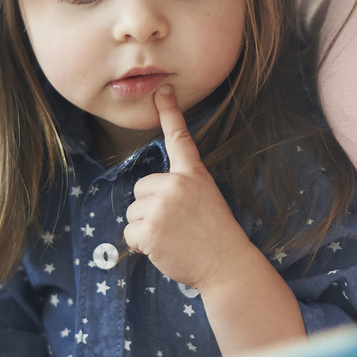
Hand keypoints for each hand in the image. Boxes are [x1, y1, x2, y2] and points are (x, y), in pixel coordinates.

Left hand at [124, 86, 260, 290]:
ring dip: (146, 229)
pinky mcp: (150, 229)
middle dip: (149, 209)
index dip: (170, 113)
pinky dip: (141, 246)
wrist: (226, 265)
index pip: (180, 139)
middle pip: (140, 189)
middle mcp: (176, 185)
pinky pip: (130, 234)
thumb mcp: (205, 201)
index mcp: (193, 175)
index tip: (163, 90)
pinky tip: (163, 249)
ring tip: (172, 238)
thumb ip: (179, 191)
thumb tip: (148, 196)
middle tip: (175, 226)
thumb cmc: (215, 237)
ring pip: (133, 213)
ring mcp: (162, 206)